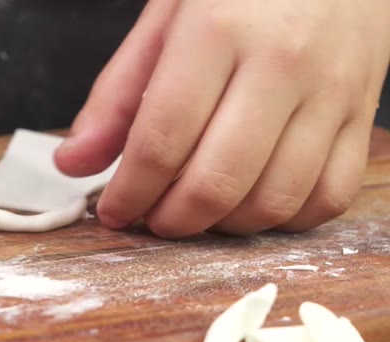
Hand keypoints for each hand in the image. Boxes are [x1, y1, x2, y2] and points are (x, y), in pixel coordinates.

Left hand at [55, 0, 389, 237]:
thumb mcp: (165, 19)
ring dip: (223, 227)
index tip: (113, 213)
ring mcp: (333, 92)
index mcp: (218, 31)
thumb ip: (116, 96)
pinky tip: (251, 204)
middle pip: (217, 181)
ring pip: (274, 200)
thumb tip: (74, 164)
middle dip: (171, 221)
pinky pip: (329, 196)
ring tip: (195, 213)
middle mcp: (282, 64)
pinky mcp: (363, 114)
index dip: (129, 193)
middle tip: (151, 219)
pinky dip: (283, 220)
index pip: (162, 140)